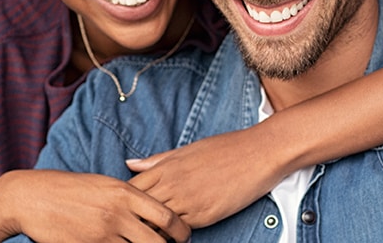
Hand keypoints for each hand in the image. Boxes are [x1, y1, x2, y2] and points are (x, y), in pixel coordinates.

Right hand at [0, 169, 189, 242]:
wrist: (33, 196)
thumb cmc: (71, 188)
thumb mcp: (104, 184)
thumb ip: (128, 197)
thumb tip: (151, 211)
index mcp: (125, 192)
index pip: (165, 215)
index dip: (180, 231)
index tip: (184, 238)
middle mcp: (118, 212)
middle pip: (156, 242)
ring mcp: (102, 233)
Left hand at [128, 127, 282, 228]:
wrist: (258, 153)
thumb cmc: (224, 148)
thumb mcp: (188, 150)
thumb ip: (158, 160)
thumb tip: (130, 164)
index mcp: (166, 166)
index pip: (131, 189)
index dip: (124, 202)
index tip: (123, 209)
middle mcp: (173, 184)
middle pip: (139, 209)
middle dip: (133, 219)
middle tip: (130, 227)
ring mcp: (188, 201)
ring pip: (156, 224)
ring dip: (152, 229)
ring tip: (149, 234)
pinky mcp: (204, 215)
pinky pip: (179, 231)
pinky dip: (172, 235)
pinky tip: (173, 235)